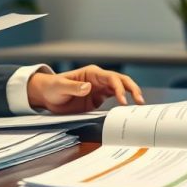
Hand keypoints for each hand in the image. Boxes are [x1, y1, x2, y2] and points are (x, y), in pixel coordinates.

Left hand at [26, 65, 144, 113]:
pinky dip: (121, 105)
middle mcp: (98, 80)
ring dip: (130, 96)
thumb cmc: (52, 87)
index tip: (123, 101)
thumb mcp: (60, 87)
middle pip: (121, 81)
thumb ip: (73, 87)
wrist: (46, 95)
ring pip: (120, 90)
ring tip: (140, 106)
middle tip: (140, 101)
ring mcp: (99, 90)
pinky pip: (113, 101)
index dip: (119, 88)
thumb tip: (88, 88)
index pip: (111, 78)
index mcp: (91, 73)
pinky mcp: (98, 100)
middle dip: (132, 89)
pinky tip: (127, 113)